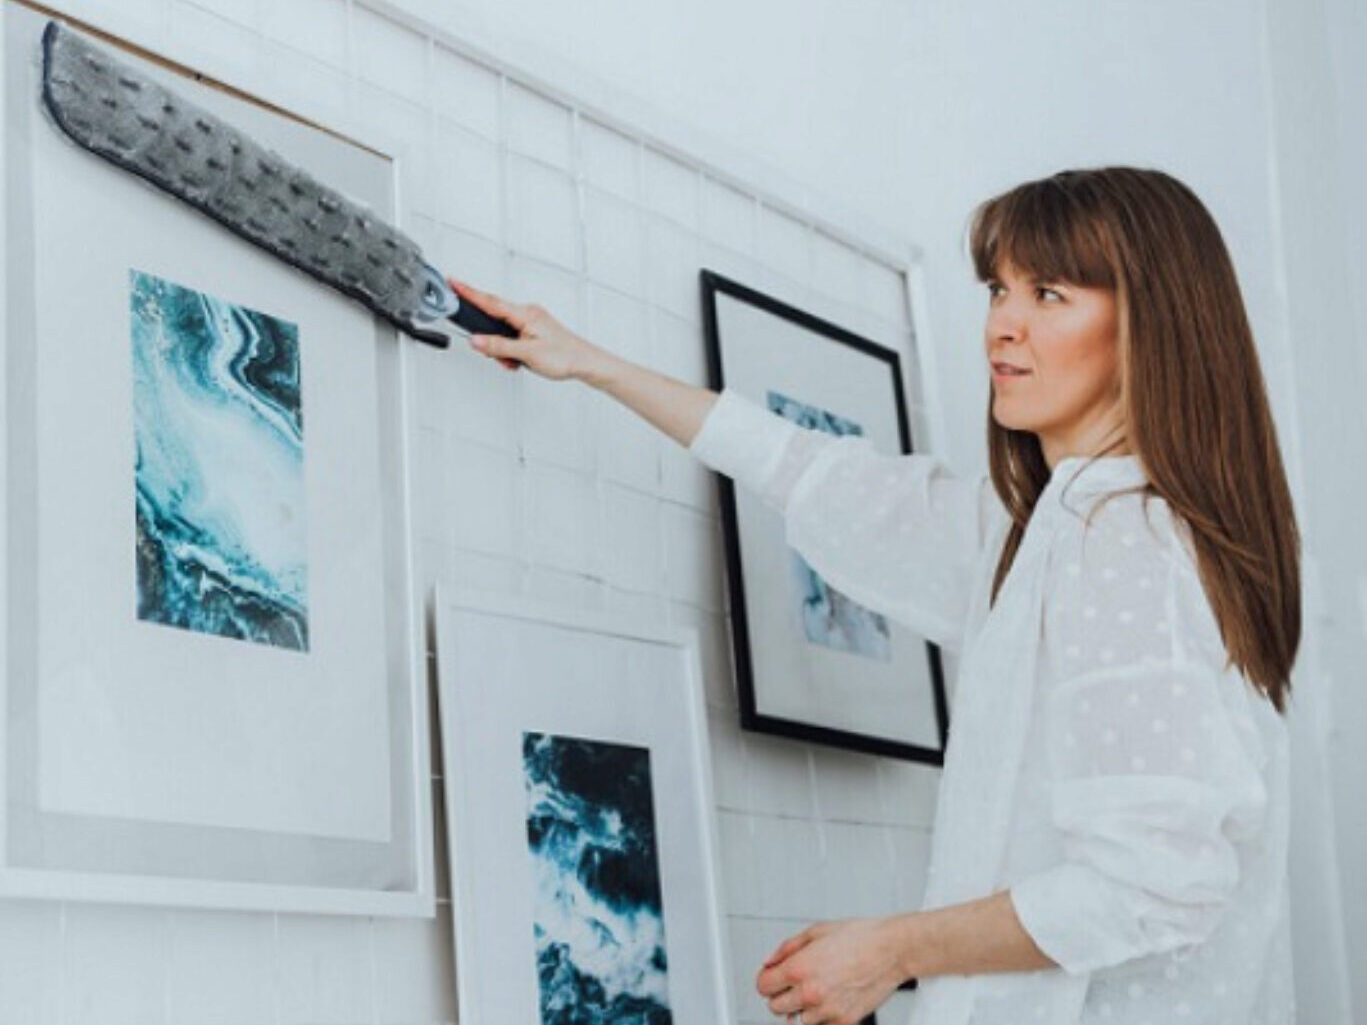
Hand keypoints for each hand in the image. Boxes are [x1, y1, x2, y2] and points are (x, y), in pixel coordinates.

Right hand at [449, 279, 604, 380]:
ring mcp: (531, 322)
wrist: (586, 362)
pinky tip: (521, 361)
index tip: (452, 282)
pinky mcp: (534, 331)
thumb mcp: (526, 354)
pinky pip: (513, 338)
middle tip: (498, 355)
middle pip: (494, 320)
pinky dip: (512, 352)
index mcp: (524, 314)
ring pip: (503, 333)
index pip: (489, 301)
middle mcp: (527, 313)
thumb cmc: (564, 356)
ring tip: (516, 362)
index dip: (468, 292)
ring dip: (503, 350)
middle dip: (490, 340)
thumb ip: (498, 346)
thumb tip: (477, 341)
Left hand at [756, 918, 904, 1024]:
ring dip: (802, 1007)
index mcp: (799, 969)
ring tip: (819, 988)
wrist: (892, 950)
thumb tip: (768, 962)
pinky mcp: (844, 1022)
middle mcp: (811, 993)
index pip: (763, 987)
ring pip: (797, 1020)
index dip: (767, 979)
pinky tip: (831, 998)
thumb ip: (786, 948)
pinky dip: (822, 1016)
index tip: (774, 976)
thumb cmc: (859, 937)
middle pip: (775, 1007)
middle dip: (781, 994)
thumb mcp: (816, 931)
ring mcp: (827, 1011)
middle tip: (795, 982)